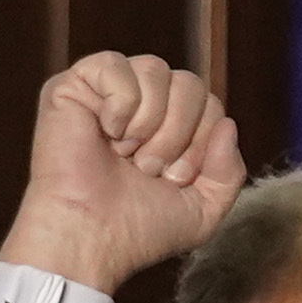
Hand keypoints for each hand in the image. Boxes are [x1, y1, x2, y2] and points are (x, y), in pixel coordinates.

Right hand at [0, 52, 244, 292]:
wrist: (93, 237)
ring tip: (127, 155)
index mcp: (169, 128)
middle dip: (179, 131)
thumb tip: (227, 124)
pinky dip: (120, 104)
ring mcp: (106, 93)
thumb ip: (229, 170)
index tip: (175, 178)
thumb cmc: (140, 229)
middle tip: (150, 168)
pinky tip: (106, 132)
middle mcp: (141, 105)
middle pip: (189, 83)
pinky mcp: (72, 86)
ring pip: (155, 69)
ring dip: (149, 122)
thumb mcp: (205, 209)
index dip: (202, 140)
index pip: (210, 103)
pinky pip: (116, 65)